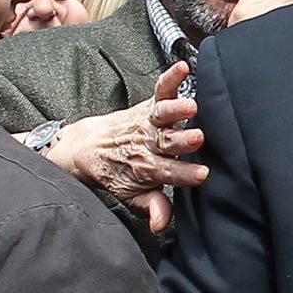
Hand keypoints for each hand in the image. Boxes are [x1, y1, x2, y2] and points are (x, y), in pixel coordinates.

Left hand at [45, 62, 206, 231]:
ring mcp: (149, 122)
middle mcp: (149, 143)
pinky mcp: (150, 104)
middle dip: (183, 140)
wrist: (90, 147)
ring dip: (176, 110)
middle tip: (198, 138)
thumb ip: (151, 207)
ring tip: (191, 106)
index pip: (170, 173)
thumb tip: (159, 225)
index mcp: (148, 168)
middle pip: (167, 142)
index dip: (186, 174)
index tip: (203, 174)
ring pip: (163, 115)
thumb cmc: (119, 173)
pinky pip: (161, 89)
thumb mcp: (132, 196)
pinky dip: (171, 76)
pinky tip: (185, 67)